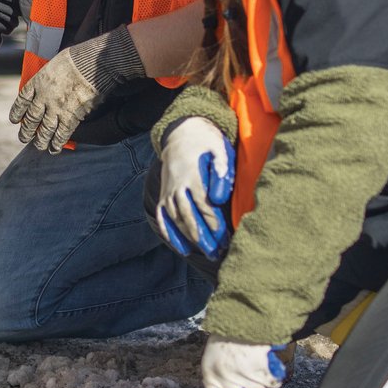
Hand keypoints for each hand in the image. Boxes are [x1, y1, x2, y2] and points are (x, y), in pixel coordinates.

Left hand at [9, 26, 144, 152]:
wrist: (90, 65)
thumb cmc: (75, 59)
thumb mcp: (54, 65)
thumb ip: (48, 77)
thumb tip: (49, 83)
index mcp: (37, 83)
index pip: (22, 101)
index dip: (17, 112)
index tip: (15, 120)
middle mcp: (43, 98)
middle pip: (31, 119)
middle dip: (26, 131)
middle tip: (24, 138)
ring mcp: (55, 109)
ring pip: (44, 130)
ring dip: (40, 141)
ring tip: (39, 146)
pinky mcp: (70, 117)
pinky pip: (61, 134)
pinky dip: (57, 143)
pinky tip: (55, 149)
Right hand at [153, 115, 233, 258]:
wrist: (181, 134)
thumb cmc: (206, 144)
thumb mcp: (219, 148)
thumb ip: (222, 169)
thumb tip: (220, 197)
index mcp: (191, 174)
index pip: (202, 204)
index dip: (213, 222)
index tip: (224, 236)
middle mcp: (176, 185)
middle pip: (188, 215)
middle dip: (202, 236)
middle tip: (215, 252)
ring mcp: (167, 191)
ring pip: (176, 219)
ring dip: (188, 238)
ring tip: (204, 252)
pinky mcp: (163, 195)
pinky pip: (163, 217)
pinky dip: (170, 234)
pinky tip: (182, 248)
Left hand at [201, 337, 285, 387]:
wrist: (239, 313)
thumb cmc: (229, 339)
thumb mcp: (217, 360)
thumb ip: (225, 382)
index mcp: (210, 376)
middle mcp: (223, 376)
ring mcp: (240, 371)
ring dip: (266, 385)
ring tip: (260, 368)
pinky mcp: (257, 365)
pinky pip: (272, 382)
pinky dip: (275, 377)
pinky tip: (268, 364)